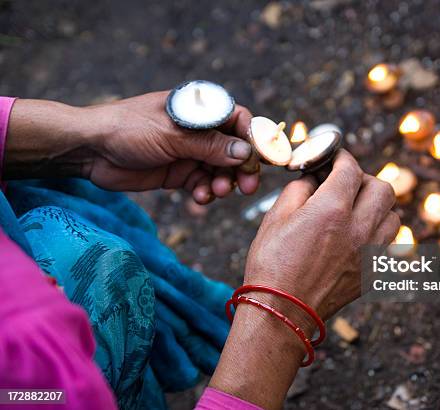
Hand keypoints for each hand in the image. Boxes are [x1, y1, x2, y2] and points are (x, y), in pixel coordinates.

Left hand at [84, 92, 257, 202]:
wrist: (91, 151)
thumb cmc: (128, 129)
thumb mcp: (172, 136)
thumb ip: (211, 146)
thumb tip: (246, 153)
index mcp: (199, 109)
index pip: (238, 120)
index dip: (253, 139)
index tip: (263, 161)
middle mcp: (198, 130)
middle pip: (234, 149)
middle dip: (242, 168)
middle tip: (246, 187)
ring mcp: (189, 151)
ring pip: (221, 169)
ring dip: (223, 182)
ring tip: (215, 192)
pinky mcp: (178, 172)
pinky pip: (203, 183)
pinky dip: (205, 192)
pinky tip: (199, 197)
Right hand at [245, 149, 399, 318]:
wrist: (281, 312)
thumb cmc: (272, 264)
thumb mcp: (275, 217)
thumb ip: (300, 189)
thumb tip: (315, 178)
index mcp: (332, 210)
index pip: (350, 169)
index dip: (342, 158)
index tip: (335, 159)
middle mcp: (358, 229)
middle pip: (383, 188)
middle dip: (364, 180)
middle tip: (344, 185)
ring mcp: (369, 253)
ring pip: (393, 216)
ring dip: (377, 207)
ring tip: (355, 211)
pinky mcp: (372, 273)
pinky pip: (388, 244)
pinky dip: (377, 233)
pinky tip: (356, 236)